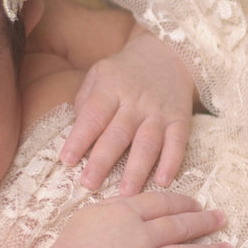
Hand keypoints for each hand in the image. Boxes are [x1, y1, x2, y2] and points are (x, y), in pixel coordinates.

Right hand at [45, 188, 230, 247]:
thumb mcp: (88, 216)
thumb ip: (112, 208)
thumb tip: (127, 202)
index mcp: (128, 214)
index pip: (162, 203)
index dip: (182, 202)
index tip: (196, 204)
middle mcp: (144, 236)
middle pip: (180, 225)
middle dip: (204, 222)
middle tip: (222, 218)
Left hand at [62, 25, 197, 192]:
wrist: (168, 53)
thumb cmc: (124, 72)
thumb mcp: (99, 74)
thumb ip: (86, 101)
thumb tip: (76, 134)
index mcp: (110, 89)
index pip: (93, 116)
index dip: (79, 139)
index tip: (67, 160)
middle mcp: (135, 102)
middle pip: (117, 134)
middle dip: (102, 161)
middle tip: (89, 184)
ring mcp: (159, 112)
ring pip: (147, 143)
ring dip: (137, 169)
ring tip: (126, 193)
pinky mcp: (180, 120)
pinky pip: (177, 143)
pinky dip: (172, 162)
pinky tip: (163, 181)